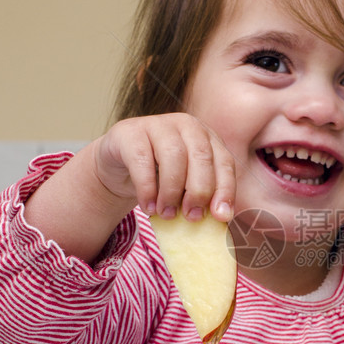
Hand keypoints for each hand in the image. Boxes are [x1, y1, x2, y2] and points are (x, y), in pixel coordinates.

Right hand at [92, 113, 236, 222]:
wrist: (118, 165)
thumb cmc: (158, 177)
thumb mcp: (184, 185)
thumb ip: (201, 196)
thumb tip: (219, 219)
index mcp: (206, 137)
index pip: (224, 162)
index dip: (225, 189)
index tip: (221, 216)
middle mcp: (186, 125)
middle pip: (201, 156)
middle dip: (199, 191)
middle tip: (192, 217)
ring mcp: (157, 124)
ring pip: (173, 156)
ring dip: (172, 191)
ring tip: (167, 214)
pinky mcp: (129, 133)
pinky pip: (142, 160)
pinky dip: (147, 188)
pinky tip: (148, 207)